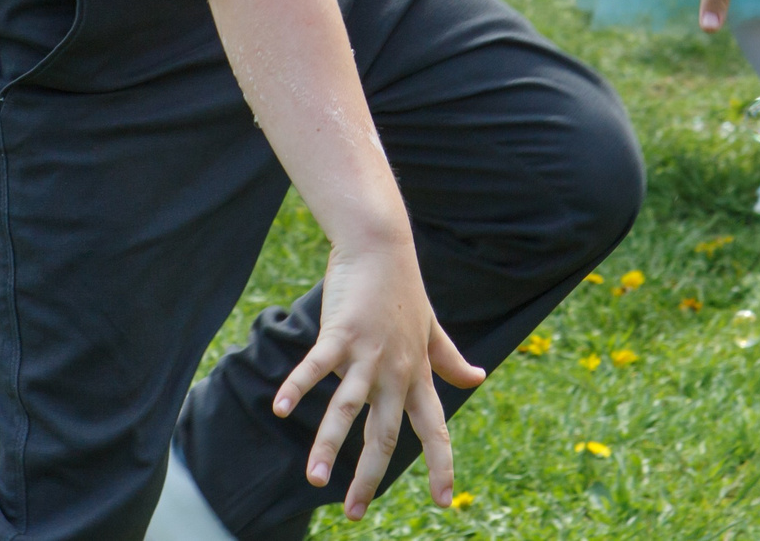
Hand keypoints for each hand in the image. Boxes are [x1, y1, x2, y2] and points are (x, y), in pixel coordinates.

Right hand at [271, 239, 484, 518]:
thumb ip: (450, 358)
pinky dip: (298, 386)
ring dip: (328, 446)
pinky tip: (280, 408)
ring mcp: (367, 353)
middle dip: (369, 476)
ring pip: (347, 408)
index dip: (441, 465)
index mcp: (416, 373)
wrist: (383, 245)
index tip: (446, 503)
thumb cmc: (404, 289)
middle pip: (385, 433)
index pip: (433, 428)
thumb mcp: (432, 328)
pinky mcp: (340, 332)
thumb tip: (479, 377)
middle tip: (355, 514)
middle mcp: (395, 370)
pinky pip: (317, 365)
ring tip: (313, 480)